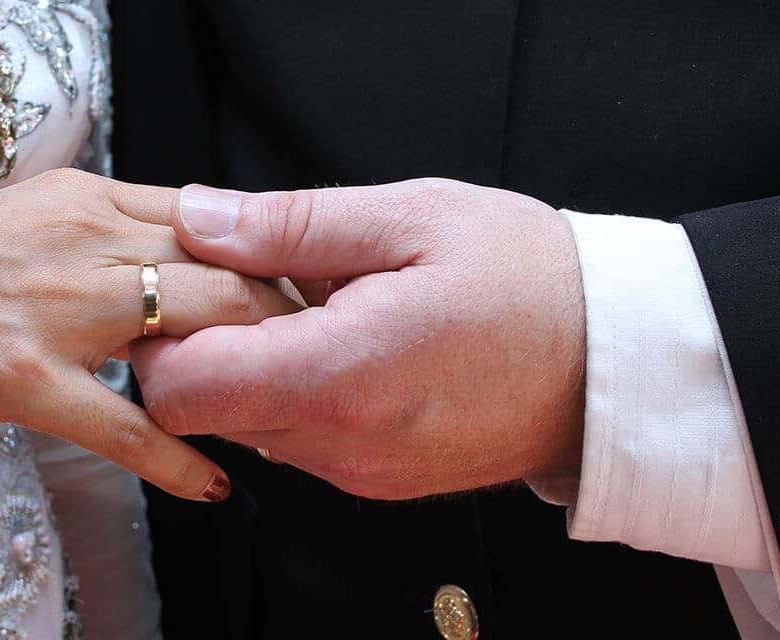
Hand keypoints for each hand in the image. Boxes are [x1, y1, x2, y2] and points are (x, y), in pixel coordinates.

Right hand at [0, 169, 299, 499]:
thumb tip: (153, 258)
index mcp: (77, 197)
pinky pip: (128, 423)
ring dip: (258, 380)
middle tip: (324, 371)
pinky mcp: (19, 374)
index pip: (210, 218)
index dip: (271, 263)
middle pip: (226, 268)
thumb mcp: (6, 229)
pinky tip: (215, 485)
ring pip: (196, 329)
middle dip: (289, 321)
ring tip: (291, 423)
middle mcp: (76, 236)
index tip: (308, 305)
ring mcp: (50, 305)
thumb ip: (84, 236)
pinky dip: (182, 459)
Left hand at [130, 178, 586, 499]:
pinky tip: (347, 346)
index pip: (182, 390)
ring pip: (250, 430)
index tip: (189, 289)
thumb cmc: (530, 281)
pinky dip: (299, 396)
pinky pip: (301, 444)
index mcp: (339, 375)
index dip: (163, 337)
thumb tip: (200, 218)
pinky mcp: (379, 482)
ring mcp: (361, 473)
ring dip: (256, 371)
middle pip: (207, 415)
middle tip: (256, 285)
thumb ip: (290, 225)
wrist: (616, 363)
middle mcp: (342, 443)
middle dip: (206, 348)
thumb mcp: (410, 218)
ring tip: (316, 311)